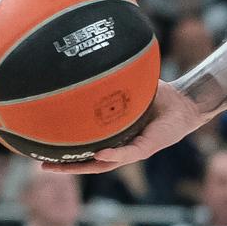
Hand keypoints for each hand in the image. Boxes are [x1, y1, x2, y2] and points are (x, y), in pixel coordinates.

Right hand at [44, 81, 202, 173]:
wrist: (184, 101)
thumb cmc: (158, 95)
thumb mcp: (128, 88)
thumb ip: (111, 80)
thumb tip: (91, 58)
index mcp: (114, 136)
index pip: (86, 148)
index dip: (66, 152)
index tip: (44, 150)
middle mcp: (121, 147)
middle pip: (88, 163)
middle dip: (65, 166)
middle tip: (42, 166)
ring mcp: (133, 150)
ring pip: (103, 165)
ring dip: (82, 167)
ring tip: (60, 167)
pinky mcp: (147, 148)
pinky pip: (127, 153)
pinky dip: (113, 154)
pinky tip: (99, 154)